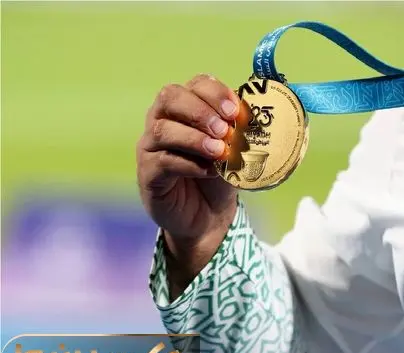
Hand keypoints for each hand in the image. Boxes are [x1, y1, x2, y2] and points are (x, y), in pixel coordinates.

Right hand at [137, 74, 238, 284]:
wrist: (207, 216)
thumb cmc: (219, 176)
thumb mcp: (234, 150)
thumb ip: (239, 132)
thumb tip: (254, 117)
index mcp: (186, 107)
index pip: (195, 84)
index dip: (215, 93)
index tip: (236, 111)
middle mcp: (162, 120)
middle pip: (170, 97)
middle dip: (201, 110)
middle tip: (224, 130)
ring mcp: (151, 146)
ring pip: (162, 129)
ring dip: (195, 138)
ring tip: (219, 152)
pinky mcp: (148, 173)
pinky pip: (162, 161)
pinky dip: (188, 164)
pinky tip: (208, 172)